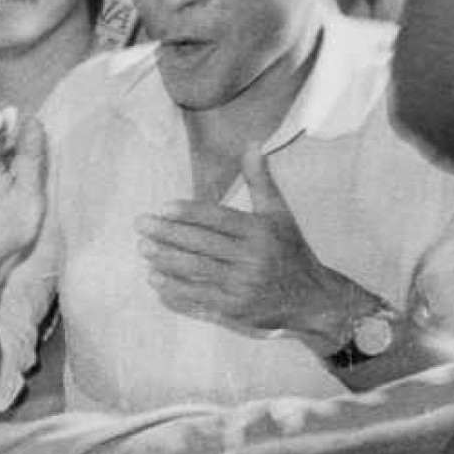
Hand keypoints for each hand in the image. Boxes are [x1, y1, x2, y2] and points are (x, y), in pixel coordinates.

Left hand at [137, 147, 366, 342]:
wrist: (311, 298)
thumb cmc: (289, 250)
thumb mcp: (279, 214)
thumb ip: (260, 181)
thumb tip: (252, 144)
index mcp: (261, 231)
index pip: (219, 219)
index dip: (190, 213)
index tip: (164, 208)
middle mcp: (252, 258)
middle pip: (203, 244)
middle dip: (169, 234)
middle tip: (141, 225)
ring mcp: (243, 286)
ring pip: (197, 270)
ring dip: (166, 260)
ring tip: (143, 249)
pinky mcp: (235, 309)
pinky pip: (199, 298)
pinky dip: (175, 289)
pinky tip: (155, 280)